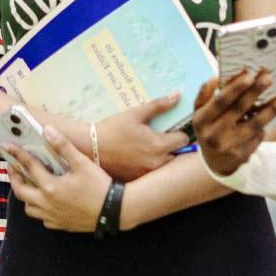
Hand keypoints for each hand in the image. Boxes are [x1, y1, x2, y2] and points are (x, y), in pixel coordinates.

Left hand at [8, 125, 111, 232]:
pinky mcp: (61, 225)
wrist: (114, 210)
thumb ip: (63, 146)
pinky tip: (46, 202)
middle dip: (14, 178)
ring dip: (25, 196)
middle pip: (21, 191)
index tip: (6, 146)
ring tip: (29, 185)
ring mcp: (52, 216)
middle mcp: (47, 203)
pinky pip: (42, 218)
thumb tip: (47, 130)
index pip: (28, 167)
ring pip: (29, 208)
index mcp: (50, 186)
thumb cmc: (99, 185)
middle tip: (13, 167)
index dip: (16, 154)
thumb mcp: (82, 163)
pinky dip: (39, 209)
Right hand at [71, 93, 190, 181]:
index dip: (178, 134)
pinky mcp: (138, 180)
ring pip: (166, 165)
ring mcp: (147, 173)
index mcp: (159, 145)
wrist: (90, 147)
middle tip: (159, 139)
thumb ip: (159, 105)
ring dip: (162, 158)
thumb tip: (178, 95)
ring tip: (148, 149)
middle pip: (178, 154)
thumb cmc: (113, 129)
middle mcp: (157, 162)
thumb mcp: (136, 114)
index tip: (170, 130)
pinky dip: (149, 167)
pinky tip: (138, 159)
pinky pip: (152, 174)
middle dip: (172, 147)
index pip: (184, 140)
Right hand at [191, 69, 275, 176]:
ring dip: (271, 110)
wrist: (214, 162)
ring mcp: (229, 147)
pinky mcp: (243, 155)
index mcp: (201, 121)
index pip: (220, 102)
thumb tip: (217, 78)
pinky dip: (265, 123)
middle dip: (255, 92)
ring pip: (254, 124)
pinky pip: (258, 135)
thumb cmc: (209, 128)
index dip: (235, 88)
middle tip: (268, 78)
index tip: (249, 75)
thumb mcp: (200, 112)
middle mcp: (214, 135)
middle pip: (239, 110)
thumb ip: (205, 94)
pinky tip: (273, 114)